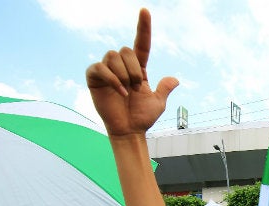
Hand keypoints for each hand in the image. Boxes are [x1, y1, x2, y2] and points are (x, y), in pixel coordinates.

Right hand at [85, 9, 178, 136]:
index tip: (145, 10)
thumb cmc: (142, 118)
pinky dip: (112, 79)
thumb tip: (174, 80)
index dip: (143, 27)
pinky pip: (100, 68)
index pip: (141, 44)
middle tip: (136, 87)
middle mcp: (122, 66)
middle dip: (134, 69)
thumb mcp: (158, 103)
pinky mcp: (94, 77)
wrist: (129, 131)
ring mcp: (107, 70)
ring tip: (127, 91)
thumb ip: (164, 89)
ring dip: (123, 74)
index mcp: (138, 68)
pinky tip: (120, 92)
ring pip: (113, 56)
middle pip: (126, 50)